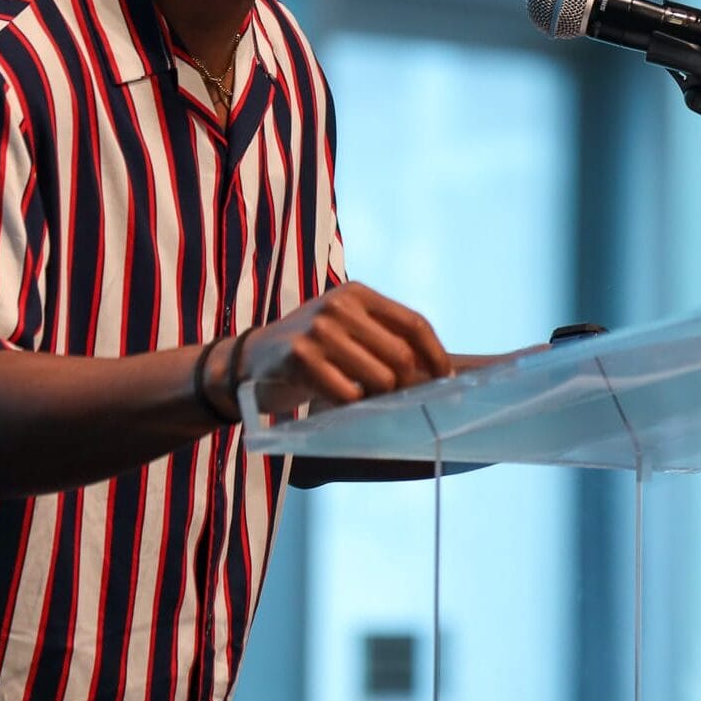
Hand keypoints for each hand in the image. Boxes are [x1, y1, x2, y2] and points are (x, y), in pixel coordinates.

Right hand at [236, 282, 450, 413]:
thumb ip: (385, 339)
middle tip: (403, 403)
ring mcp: (319, 329)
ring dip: (378, 399)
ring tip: (363, 400)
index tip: (448, 380)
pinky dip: (350, 407)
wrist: (252, 359)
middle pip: (401, 355)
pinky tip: (337, 402)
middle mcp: (339, 304)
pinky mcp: (301, 357)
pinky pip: (349, 395)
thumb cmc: (313, 348)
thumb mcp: (348, 328)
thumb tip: (438, 374)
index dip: (436, 355)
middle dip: (409, 385)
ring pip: (380, 378)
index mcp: (357, 293)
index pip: (413, 323)